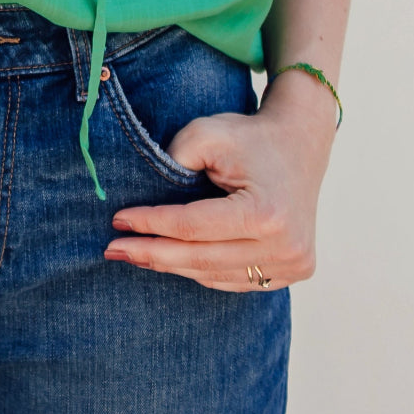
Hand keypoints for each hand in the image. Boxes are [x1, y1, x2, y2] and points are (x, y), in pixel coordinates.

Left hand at [102, 69, 338, 291]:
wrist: (301, 142)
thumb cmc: (249, 136)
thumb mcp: (208, 133)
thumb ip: (175, 160)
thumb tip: (144, 208)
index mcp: (267, 214)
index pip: (192, 227)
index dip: (151, 225)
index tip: (117, 222)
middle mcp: (286, 247)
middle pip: (201, 258)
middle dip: (152, 254)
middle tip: (113, 250)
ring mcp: (293, 264)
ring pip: (215, 275)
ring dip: (173, 266)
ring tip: (135, 256)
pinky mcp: (293, 272)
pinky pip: (235, 279)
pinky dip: (201, 271)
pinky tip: (173, 260)